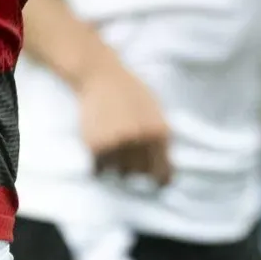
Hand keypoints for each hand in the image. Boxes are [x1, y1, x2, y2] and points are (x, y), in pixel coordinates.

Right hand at [79, 57, 172, 185]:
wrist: (100, 75)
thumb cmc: (130, 90)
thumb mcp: (155, 109)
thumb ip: (160, 134)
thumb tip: (164, 164)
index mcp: (159, 132)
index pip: (163, 171)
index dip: (160, 180)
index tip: (156, 184)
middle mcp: (140, 141)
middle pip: (140, 173)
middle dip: (135, 168)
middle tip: (127, 155)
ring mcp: (118, 144)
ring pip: (120, 172)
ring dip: (116, 165)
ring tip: (112, 148)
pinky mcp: (96, 145)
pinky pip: (99, 169)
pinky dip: (99, 164)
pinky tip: (99, 150)